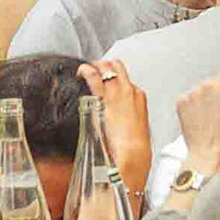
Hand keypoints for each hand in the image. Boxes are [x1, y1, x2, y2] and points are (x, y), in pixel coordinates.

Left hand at [81, 60, 151, 197]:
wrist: (133, 153)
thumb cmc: (134, 147)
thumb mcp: (135, 129)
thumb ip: (126, 120)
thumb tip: (119, 122)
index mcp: (138, 97)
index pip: (125, 79)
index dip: (113, 78)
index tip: (106, 81)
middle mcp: (129, 90)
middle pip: (117, 67)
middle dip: (104, 65)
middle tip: (94, 69)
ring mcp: (117, 92)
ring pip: (107, 67)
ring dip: (95, 66)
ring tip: (86, 70)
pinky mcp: (104, 98)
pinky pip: (94, 76)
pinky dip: (86, 70)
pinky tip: (81, 72)